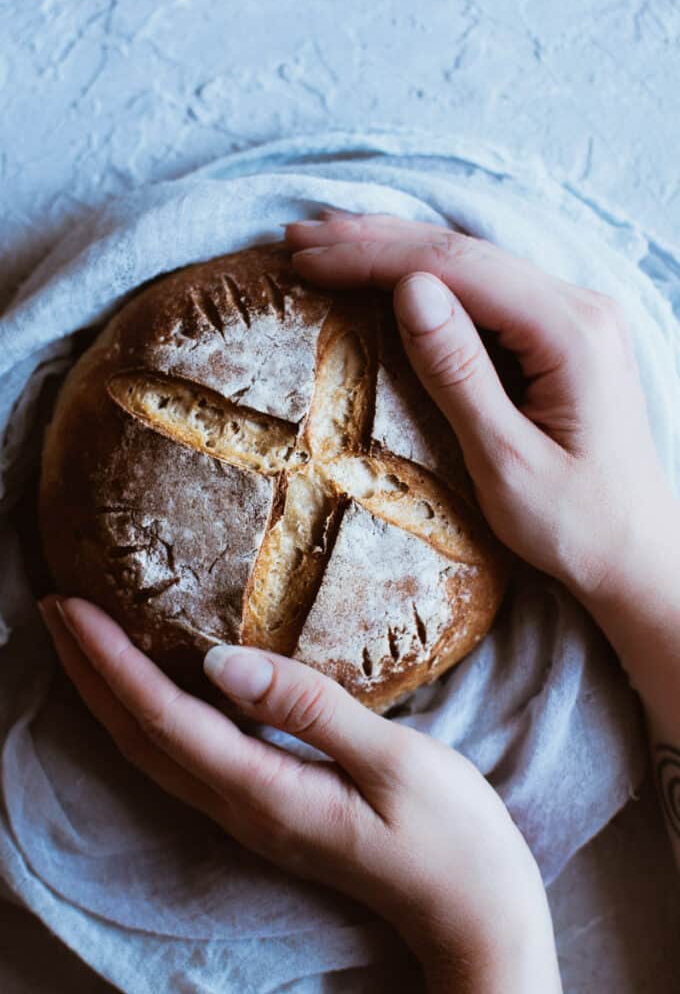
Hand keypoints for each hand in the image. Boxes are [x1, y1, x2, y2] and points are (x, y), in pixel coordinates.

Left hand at [39, 596, 560, 992]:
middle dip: (87, 672)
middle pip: (138, 738)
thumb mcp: (393, 761)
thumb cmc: (453, 838)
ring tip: (79, 641)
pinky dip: (145, 717)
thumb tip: (219, 662)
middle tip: (52, 607)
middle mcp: (242, 808)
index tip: (71, 606)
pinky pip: (181, 759)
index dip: (110, 661)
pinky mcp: (268, 810)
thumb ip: (308, 708)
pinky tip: (146, 691)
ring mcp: (251, 815)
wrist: (476, 917)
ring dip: (106, 694)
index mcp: (266, 792)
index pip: (164, 719)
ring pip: (152, 752)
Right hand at [285, 211, 677, 604]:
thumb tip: (410, 289)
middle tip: (300, 235)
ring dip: (397, 249)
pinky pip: (487, 290)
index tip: (308, 255)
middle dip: (376, 239)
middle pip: (463, 251)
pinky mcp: (564, 338)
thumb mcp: (506, 460)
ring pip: (473, 263)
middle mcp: (579, 308)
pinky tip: (391, 270)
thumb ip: (458, 372)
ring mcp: (575, 318)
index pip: (456, 267)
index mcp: (571, 331)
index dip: (375, 255)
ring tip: (330, 240)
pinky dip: (429, 277)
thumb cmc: (577, 526)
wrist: (638, 559)